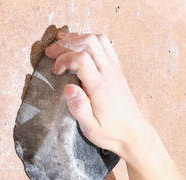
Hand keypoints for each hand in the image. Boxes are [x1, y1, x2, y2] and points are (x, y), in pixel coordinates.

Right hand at [44, 30, 150, 162]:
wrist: (134, 135)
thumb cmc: (111, 133)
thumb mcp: (91, 129)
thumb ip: (79, 108)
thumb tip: (68, 87)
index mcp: (100, 88)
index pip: (81, 59)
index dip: (64, 59)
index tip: (55, 71)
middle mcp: (109, 75)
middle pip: (89, 42)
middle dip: (66, 43)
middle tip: (51, 52)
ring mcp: (115, 70)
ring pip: (98, 40)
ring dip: (78, 38)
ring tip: (62, 45)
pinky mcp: (117, 70)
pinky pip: (106, 46)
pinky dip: (90, 41)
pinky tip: (79, 48)